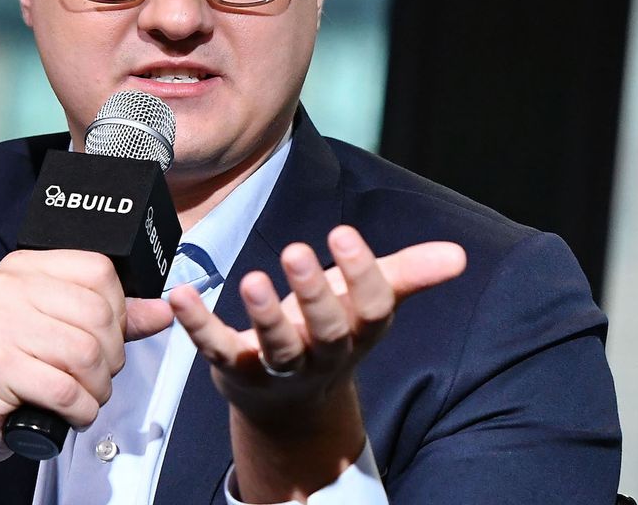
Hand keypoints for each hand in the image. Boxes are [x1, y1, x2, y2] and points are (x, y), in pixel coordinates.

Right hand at [0, 249, 172, 502]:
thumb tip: (164, 310)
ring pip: (86, 354)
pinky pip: (66, 389)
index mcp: (26, 268)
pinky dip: (81, 410)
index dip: (119, 310)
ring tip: (83, 396)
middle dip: (111, 357)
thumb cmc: (11, 366)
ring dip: (97, 388)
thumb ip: (114, 318)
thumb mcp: (60, 330)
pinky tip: (71, 413)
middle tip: (94, 376)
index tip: (107, 337)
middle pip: (98, 315)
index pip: (99, 271)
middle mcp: (8, 287)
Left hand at [168, 226, 464, 501]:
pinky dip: (198, 325)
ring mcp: (279, 366)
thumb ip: (408, 274)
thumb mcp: (368, 302)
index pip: (371, 309)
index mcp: (358, 332)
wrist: (290, 402)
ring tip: (251, 281)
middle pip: (326, 330)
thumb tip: (458, 255)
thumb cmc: (332, 331)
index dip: (363, 274)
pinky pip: (217, 348)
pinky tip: (180, 297)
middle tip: (299, 253)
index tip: (345, 234)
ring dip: (264, 314)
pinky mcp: (236, 369)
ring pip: (276, 346)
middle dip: (314, 294)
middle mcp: (323, 354)